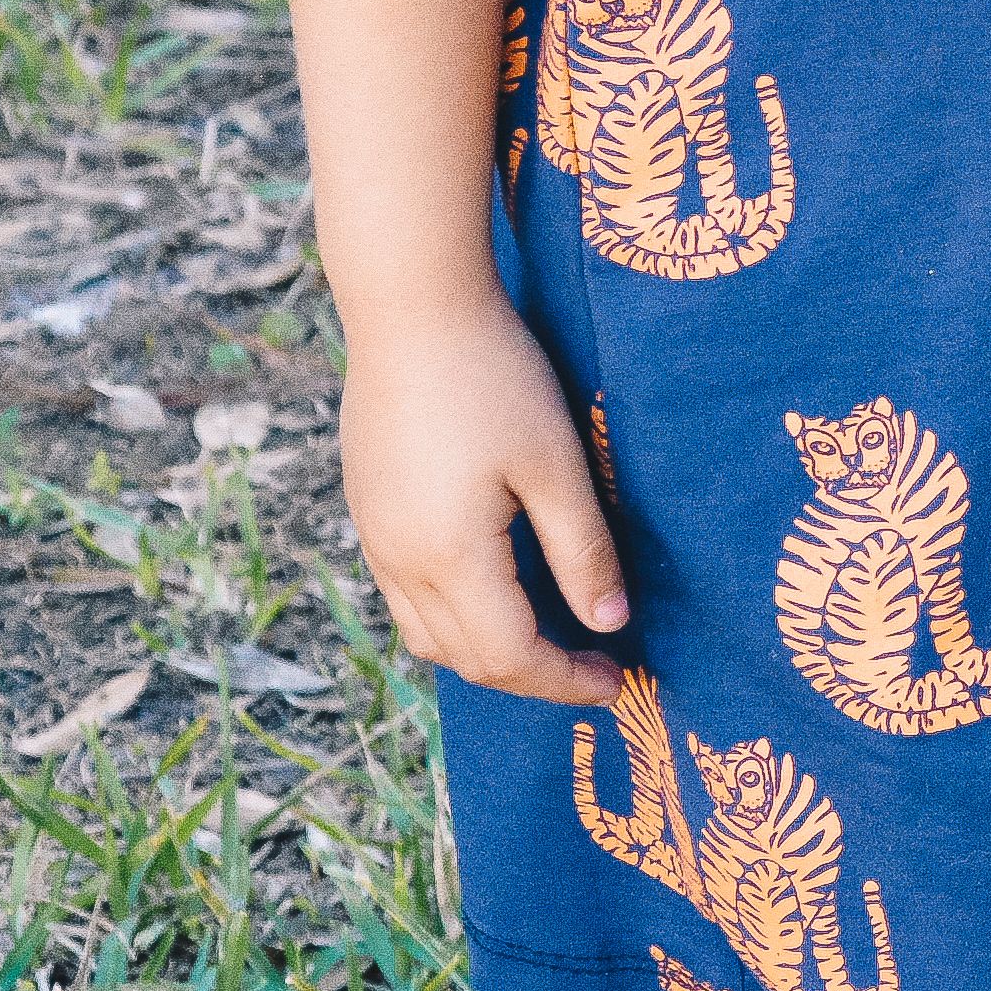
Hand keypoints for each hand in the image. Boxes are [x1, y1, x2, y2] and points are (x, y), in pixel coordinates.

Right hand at [339, 290, 627, 706]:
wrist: (410, 309)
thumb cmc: (495, 378)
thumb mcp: (556, 465)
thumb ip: (582, 551)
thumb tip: (611, 623)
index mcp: (449, 558)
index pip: (510, 656)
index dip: (566, 680)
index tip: (621, 682)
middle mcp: (399, 562)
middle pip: (464, 657)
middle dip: (532, 675)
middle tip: (596, 666)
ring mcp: (375, 537)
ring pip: (427, 633)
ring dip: (489, 650)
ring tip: (553, 636)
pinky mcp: (369, 510)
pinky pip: (407, 595)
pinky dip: (456, 615)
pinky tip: (500, 588)